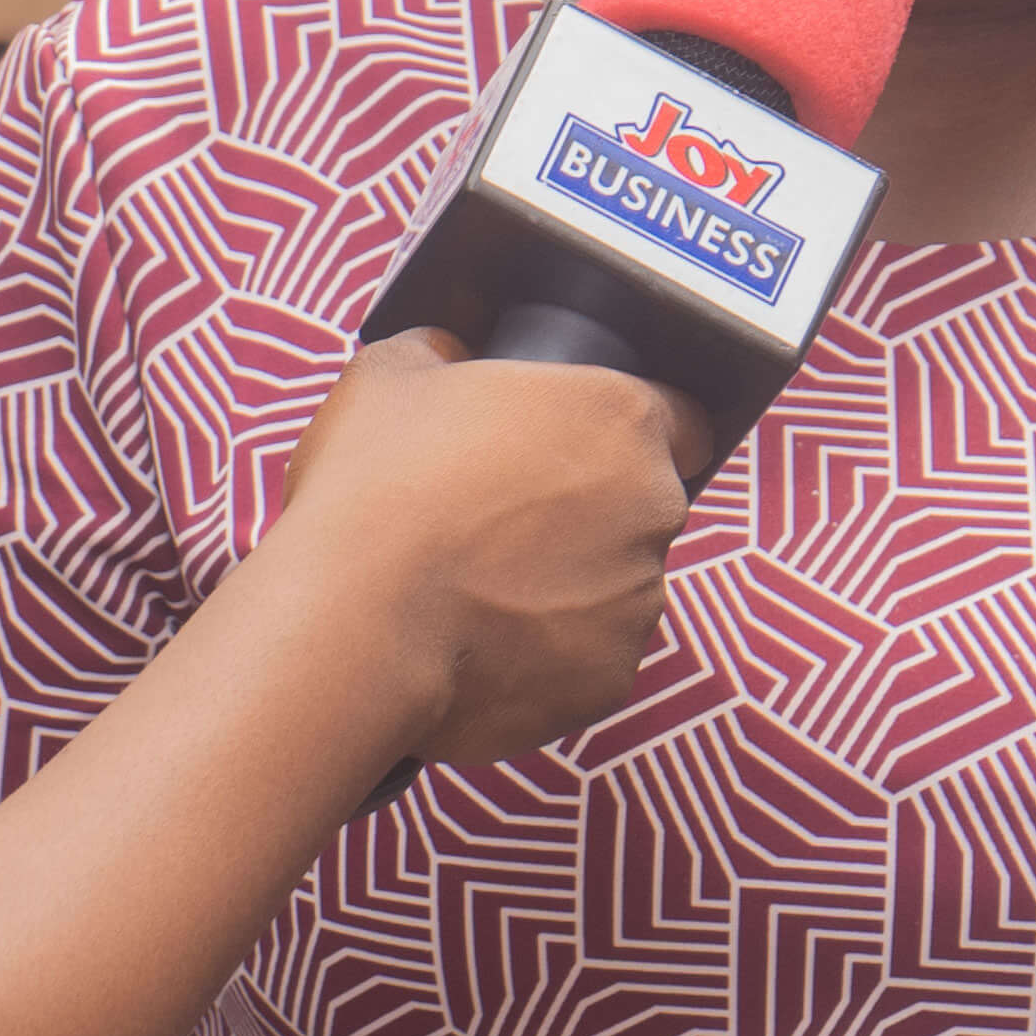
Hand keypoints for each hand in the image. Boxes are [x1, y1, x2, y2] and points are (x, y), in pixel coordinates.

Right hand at [259, 329, 699, 771]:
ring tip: (475, 591)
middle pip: (641, 508)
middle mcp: (654, 508)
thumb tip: (450, 358)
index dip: (623, 435)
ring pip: (617, 590)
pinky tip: (475, 643)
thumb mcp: (392, 374)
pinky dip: (545, 656)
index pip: (679, 421)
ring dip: (567, 588)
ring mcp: (638, 603)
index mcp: (621, 419)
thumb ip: (444, 353)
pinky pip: (585, 660)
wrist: (356, 623)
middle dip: (587, 515)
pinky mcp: (609, 682)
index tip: (572, 450)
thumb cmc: (377, 486)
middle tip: (501, 521)